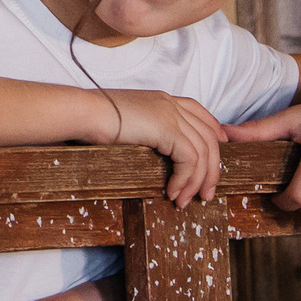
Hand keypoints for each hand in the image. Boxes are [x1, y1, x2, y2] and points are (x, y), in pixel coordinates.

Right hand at [91, 90, 228, 205]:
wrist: (84, 112)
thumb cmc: (95, 120)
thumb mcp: (127, 121)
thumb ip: (145, 130)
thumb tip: (152, 152)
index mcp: (163, 99)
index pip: (201, 114)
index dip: (215, 135)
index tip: (216, 158)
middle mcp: (171, 104)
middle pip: (209, 136)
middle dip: (212, 169)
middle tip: (205, 193)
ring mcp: (170, 114)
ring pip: (203, 151)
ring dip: (198, 181)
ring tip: (185, 200)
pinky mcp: (167, 129)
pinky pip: (189, 160)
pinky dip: (185, 179)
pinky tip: (173, 192)